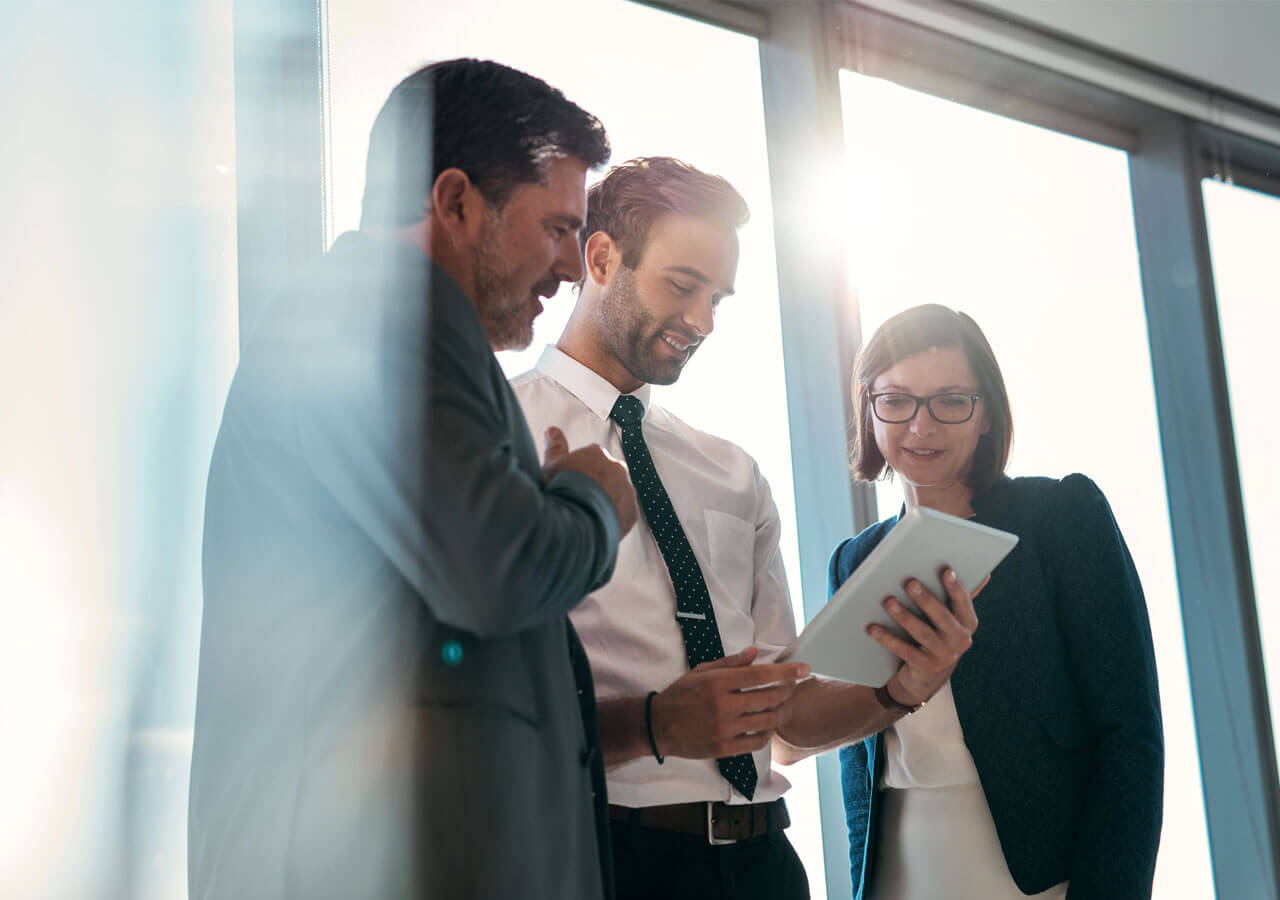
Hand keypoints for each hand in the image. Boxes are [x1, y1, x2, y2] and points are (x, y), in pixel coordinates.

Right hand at [541, 426, 638, 537]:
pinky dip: (615, 518)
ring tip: (588, 515)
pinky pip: (625, 514)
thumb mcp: (551, 466)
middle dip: (596, 485)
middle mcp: (617, 468)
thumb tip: (553, 430)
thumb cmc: (561, 490)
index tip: (572, 483)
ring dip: (607, 501)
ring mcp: (627, 490)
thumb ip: (555, 446)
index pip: (591, 459)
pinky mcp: (632, 512)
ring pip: (618, 494)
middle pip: (607, 475)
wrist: (574, 521)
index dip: (580, 472)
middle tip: (579, 500)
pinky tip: (599, 524)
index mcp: (597, 454)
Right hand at [650, 647, 810, 758]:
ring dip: (776, 712)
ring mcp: (725, 729)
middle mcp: (724, 705)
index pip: (760, 675)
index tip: (803, 669)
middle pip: (769, 697)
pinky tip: (763, 726)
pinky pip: (756, 742)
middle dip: (785, 691)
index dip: (786, 672)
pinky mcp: (724, 748)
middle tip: (790, 687)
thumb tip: (754, 653)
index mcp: (718, 682)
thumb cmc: (681, 695)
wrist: (659, 725)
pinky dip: (765, 733)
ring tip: (775, 706)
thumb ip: (730, 663)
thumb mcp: (701, 671)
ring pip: (766, 720)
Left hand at [868, 568, 981, 707]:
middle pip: (942, 616)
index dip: (955, 587)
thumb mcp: (951, 618)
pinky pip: (904, 651)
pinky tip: (872, 628)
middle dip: (926, 599)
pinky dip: (887, 639)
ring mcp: (944, 656)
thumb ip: (961, 596)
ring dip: (904, 616)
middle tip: (910, 582)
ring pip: (922, 633)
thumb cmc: (938, 635)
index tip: (946, 570)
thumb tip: (985, 573)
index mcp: (968, 623)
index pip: (963, 602)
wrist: (927, 676)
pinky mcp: (925, 667)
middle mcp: (961, 640)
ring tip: (888, 601)